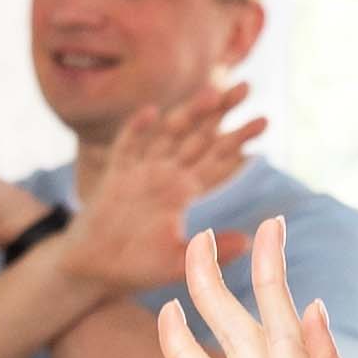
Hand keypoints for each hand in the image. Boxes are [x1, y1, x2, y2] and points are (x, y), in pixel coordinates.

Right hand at [59, 83, 268, 293]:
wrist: (93, 270)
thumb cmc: (137, 267)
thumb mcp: (180, 262)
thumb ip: (212, 250)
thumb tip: (250, 241)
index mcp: (184, 193)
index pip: (218, 161)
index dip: (240, 140)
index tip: (264, 120)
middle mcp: (166, 177)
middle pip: (198, 137)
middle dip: (221, 112)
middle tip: (246, 87)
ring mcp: (140, 173)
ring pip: (167, 135)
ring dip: (187, 114)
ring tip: (210, 93)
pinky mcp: (115, 177)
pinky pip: (126, 148)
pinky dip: (136, 131)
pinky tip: (151, 113)